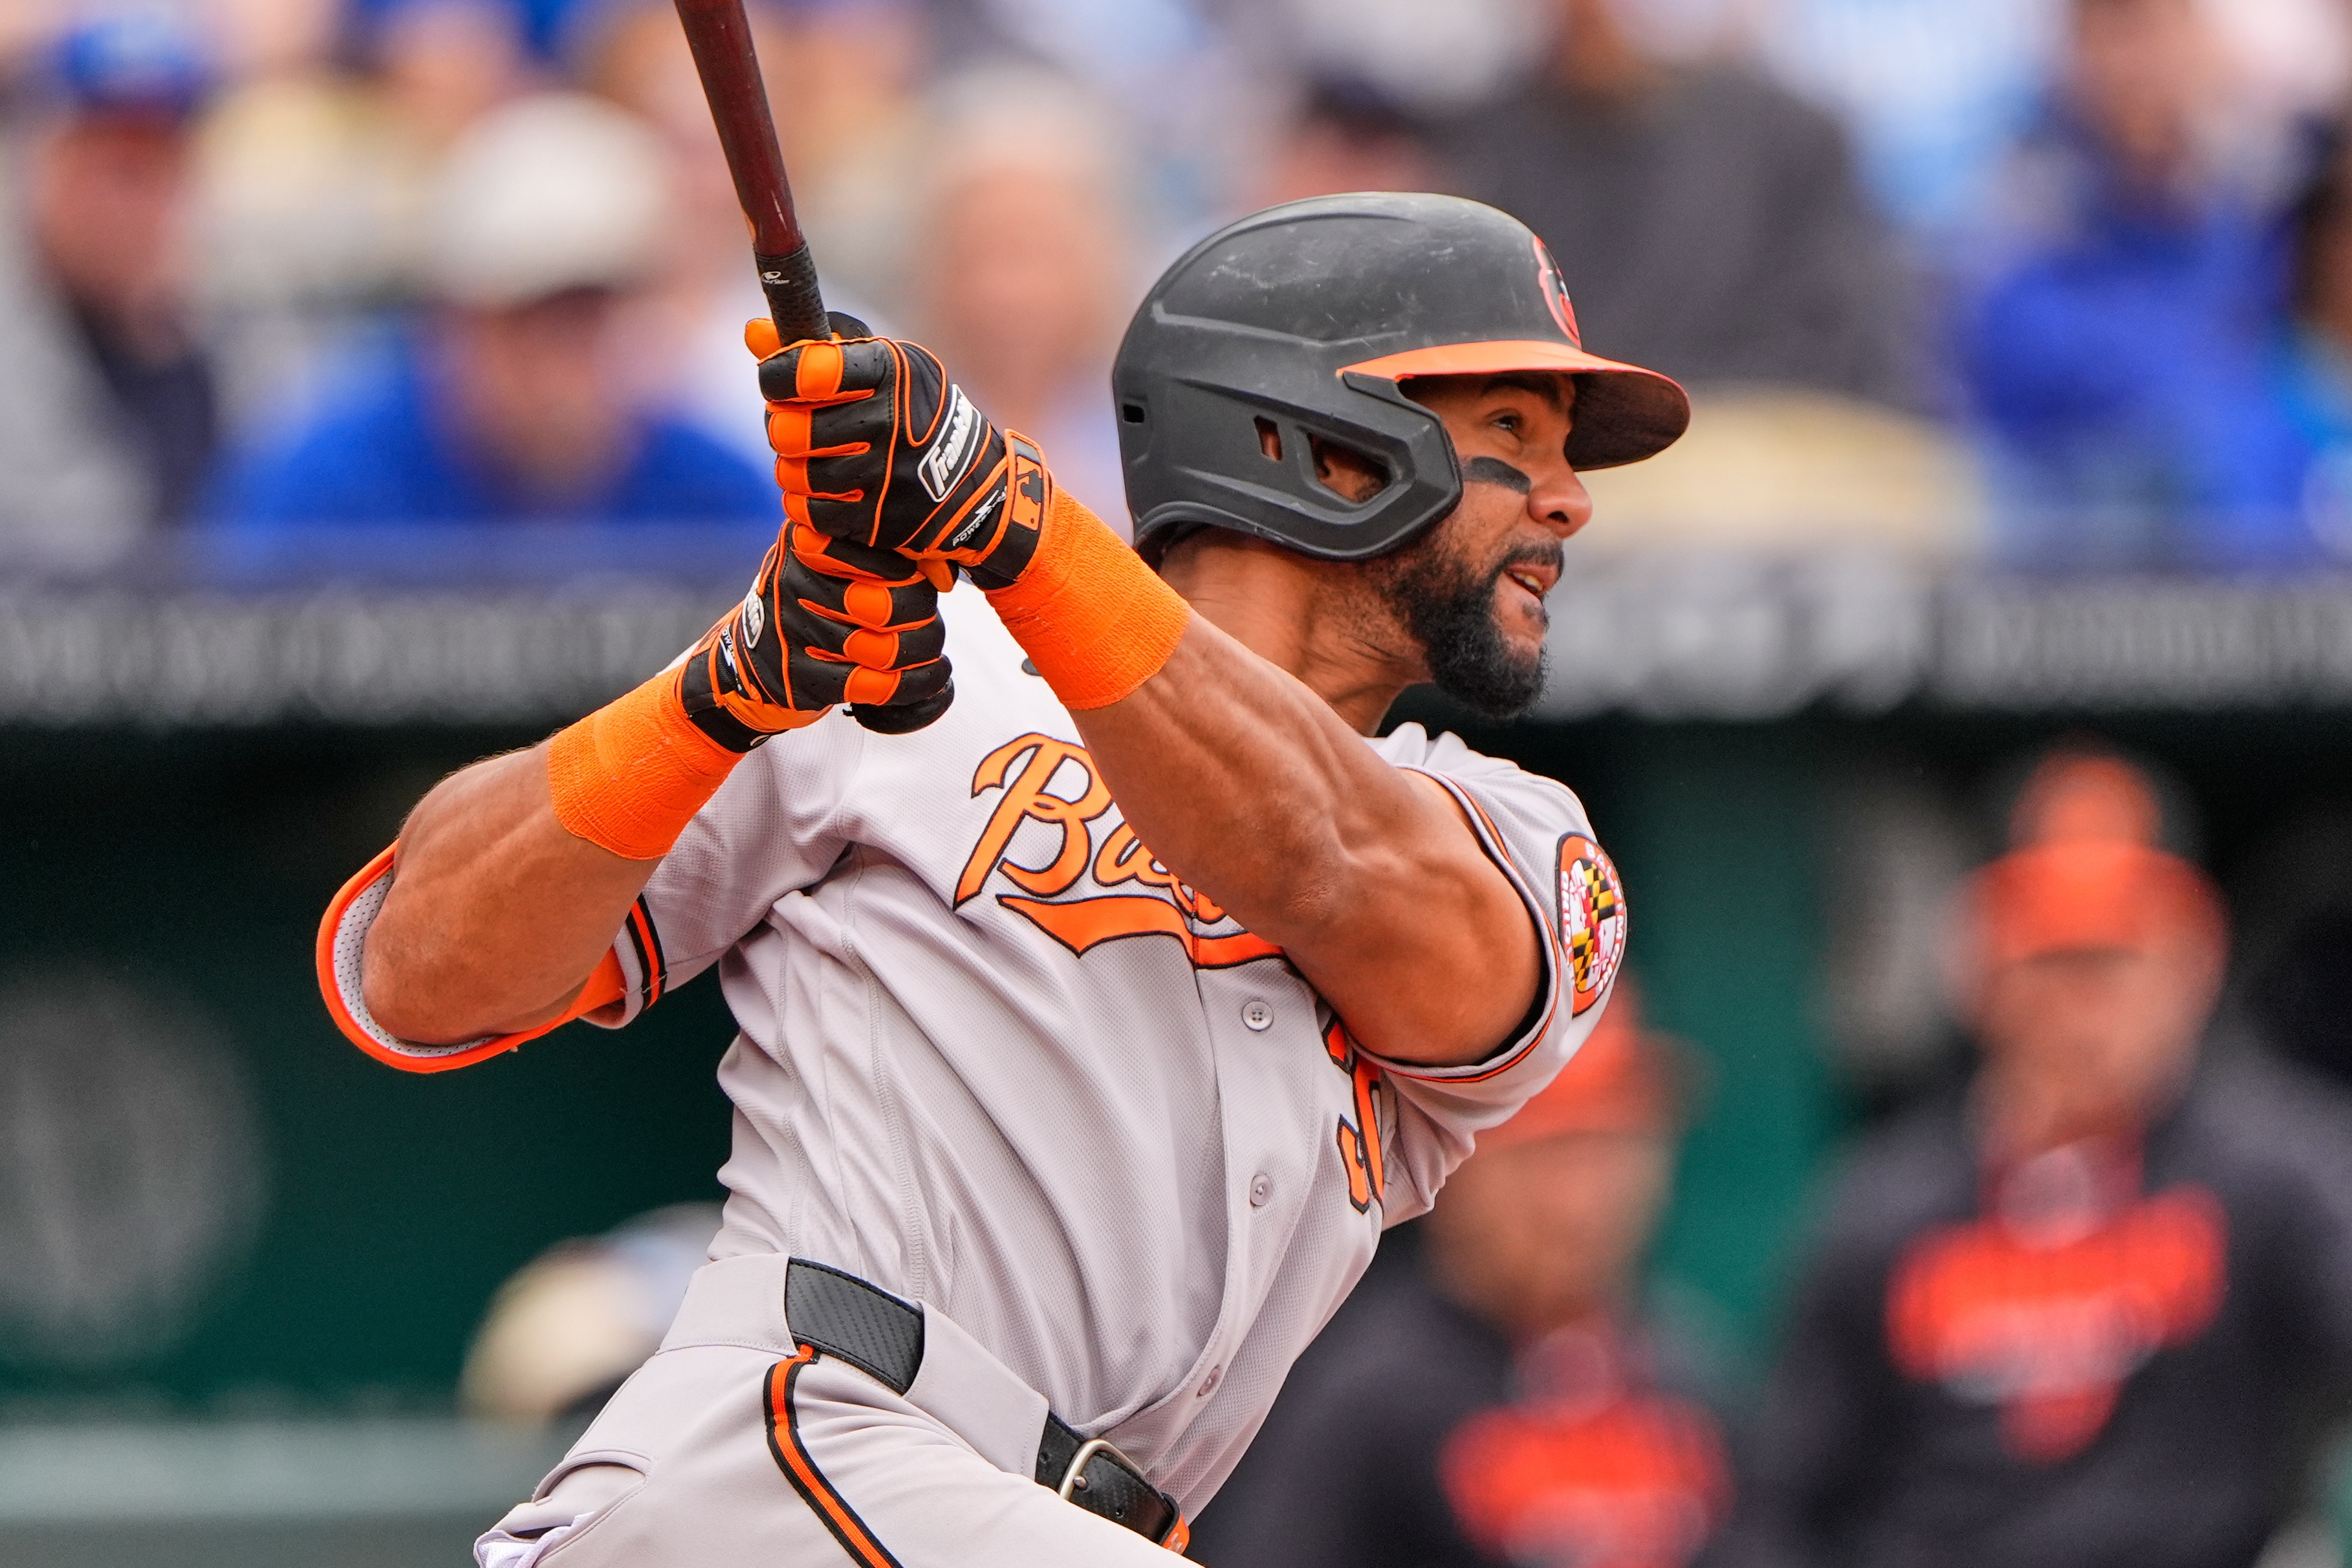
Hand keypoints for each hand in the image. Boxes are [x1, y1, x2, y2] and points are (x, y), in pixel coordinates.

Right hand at [677, 525, 951, 749]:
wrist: (748, 664)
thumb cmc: (815, 611)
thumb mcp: (841, 569)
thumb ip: (892, 559)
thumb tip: (945, 575)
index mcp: (812, 540)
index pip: (890, 555)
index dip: (918, 580)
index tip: (923, 591)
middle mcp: (797, 577)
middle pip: (896, 603)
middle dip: (925, 623)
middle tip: (929, 630)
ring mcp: (794, 629)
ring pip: (888, 649)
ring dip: (922, 659)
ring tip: (929, 656)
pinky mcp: (799, 677)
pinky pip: (875, 686)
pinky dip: (910, 687)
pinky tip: (924, 681)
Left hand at [748, 319, 1052, 588]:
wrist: (979, 486)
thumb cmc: (914, 413)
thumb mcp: (884, 368)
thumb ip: (818, 348)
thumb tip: (752, 332)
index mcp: (890, 370)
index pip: (807, 370)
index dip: (776, 376)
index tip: (777, 382)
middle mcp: (890, 421)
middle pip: (790, 429)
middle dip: (784, 428)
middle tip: (797, 428)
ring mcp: (886, 475)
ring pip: (795, 475)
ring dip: (794, 469)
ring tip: (814, 461)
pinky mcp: (881, 521)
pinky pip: (811, 514)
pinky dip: (808, 505)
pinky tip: (826, 493)